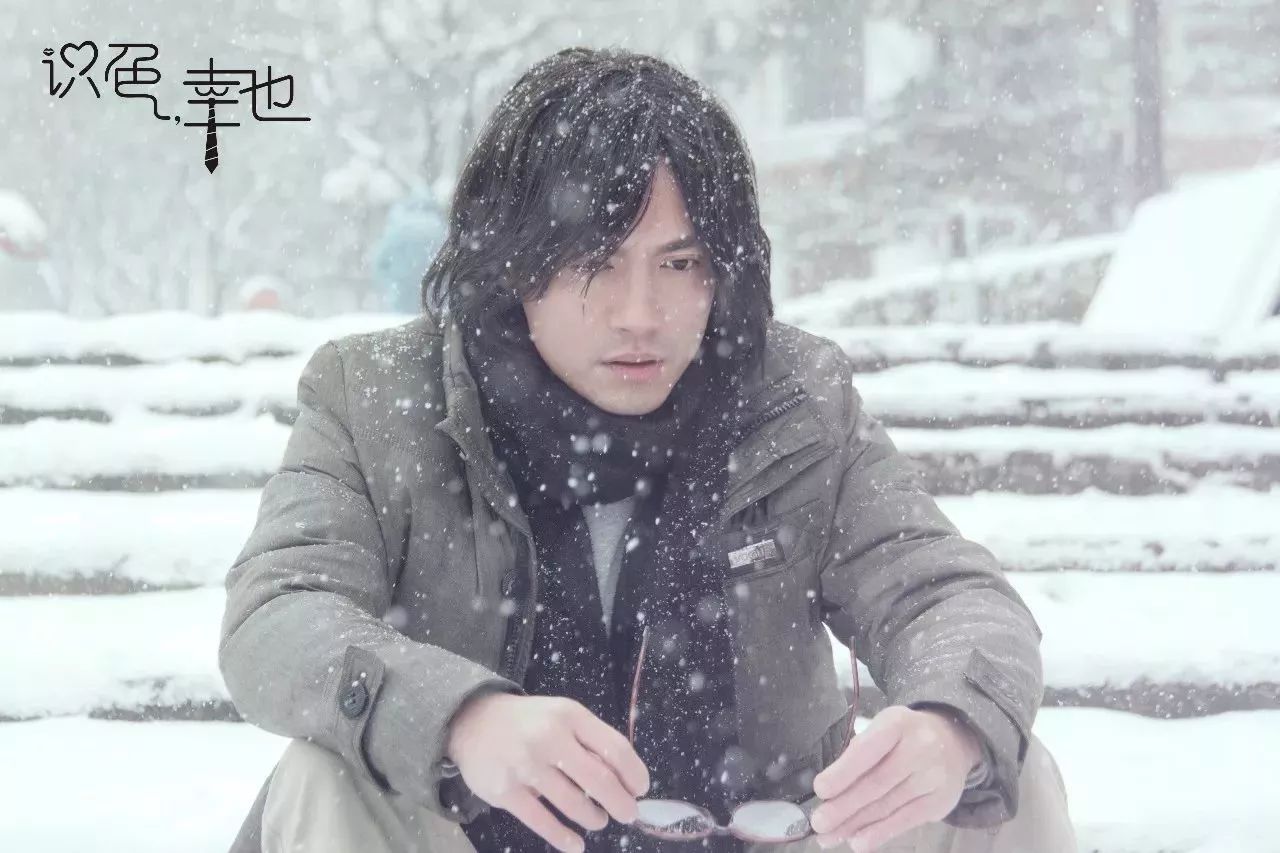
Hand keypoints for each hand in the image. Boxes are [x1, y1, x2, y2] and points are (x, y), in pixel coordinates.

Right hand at [446, 692, 650, 852]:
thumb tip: (624, 779)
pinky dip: (564, 838)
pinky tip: (576, 844)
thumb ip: (590, 741)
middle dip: (620, 803)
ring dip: (593, 818)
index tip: (641, 789)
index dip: (634, 773)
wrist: (472, 722)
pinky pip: (542, 822)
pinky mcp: (505, 791)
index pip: (614, 748)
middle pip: (598, 779)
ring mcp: (525, 765)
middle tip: (629, 814)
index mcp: (569, 716)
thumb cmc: (530, 722)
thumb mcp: (562, 716)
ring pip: (573, 803)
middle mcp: (549, 738)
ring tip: (598, 820)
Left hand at [808, 704, 981, 850]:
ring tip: (828, 837)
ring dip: (854, 824)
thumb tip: (830, 790)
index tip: (820, 790)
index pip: (867, 750)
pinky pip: (905, 821)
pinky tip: (858, 842)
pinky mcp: (940, 802)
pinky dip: (879, 833)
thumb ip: (860, 753)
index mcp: (897, 723)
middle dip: (843, 806)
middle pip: (876, 783)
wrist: (953, 742)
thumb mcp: (883, 729)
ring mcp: (933, 777)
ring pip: (887, 805)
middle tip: (818, 822)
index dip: (843, 772)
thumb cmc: (904, 736)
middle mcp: (920, 748)